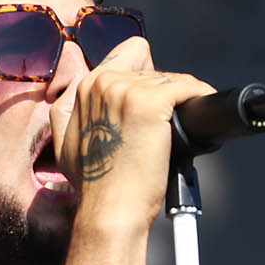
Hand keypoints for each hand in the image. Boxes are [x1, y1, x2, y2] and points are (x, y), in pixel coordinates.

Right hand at [51, 37, 214, 264]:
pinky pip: (188, 88)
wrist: (109, 211)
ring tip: (181, 129)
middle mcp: (104, 82)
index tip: (154, 98)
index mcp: (87, 87)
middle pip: (155, 68)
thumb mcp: (63, 144)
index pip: (130, 54)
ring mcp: (128, 90)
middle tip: (167, 124)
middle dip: (164, 94)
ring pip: (173, 79)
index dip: (145, 74)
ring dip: (181, 101)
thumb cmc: (94, 187)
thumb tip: (78, 97)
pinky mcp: (152, 102)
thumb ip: (67, 113)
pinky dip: (199, 98)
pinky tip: (200, 115)